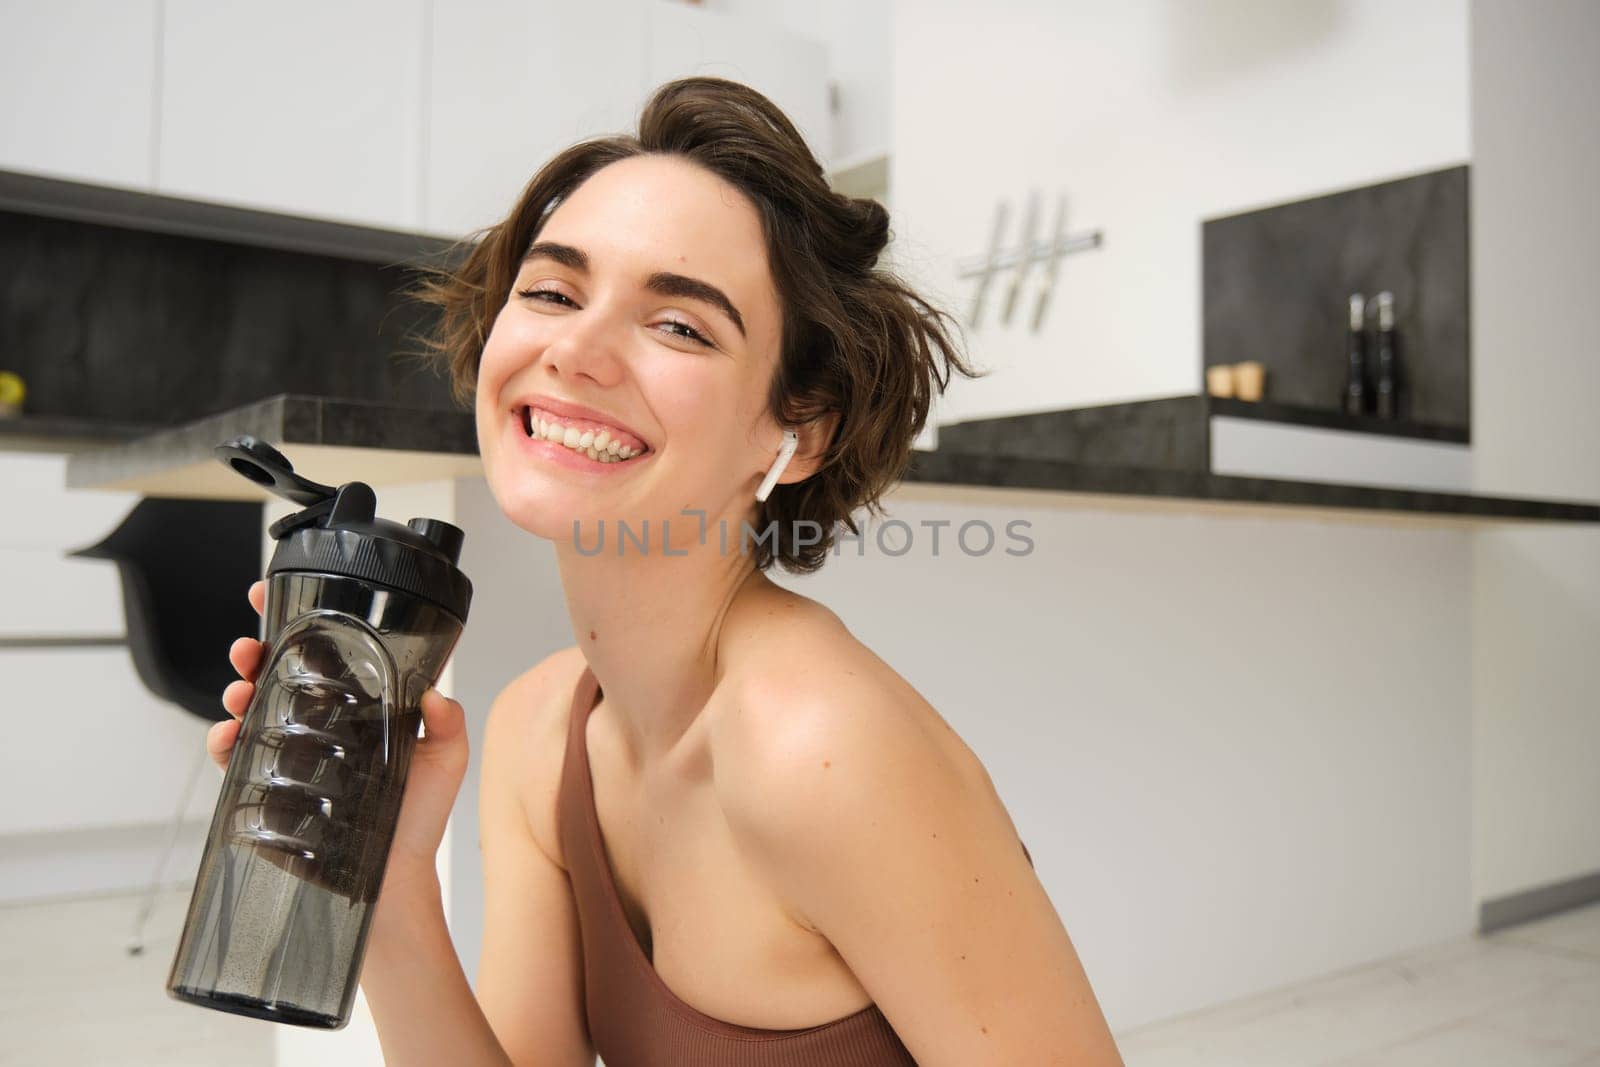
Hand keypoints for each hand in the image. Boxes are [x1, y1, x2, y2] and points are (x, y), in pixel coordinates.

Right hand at [214, 580, 470, 890]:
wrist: (393, 877)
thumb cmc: (416, 818)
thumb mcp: (445, 760)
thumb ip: (447, 724)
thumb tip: (438, 696)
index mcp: (358, 704)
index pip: (326, 653)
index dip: (299, 622)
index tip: (271, 596)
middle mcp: (321, 722)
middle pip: (278, 671)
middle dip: (255, 650)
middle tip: (250, 646)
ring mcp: (292, 752)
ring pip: (251, 706)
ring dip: (237, 689)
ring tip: (241, 688)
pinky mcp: (270, 787)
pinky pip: (236, 758)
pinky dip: (223, 742)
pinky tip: (227, 735)